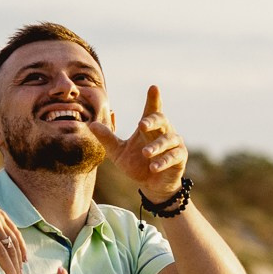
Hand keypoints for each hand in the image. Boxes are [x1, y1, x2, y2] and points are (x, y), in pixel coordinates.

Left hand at [0, 176, 25, 273]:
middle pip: (10, 249)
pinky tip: (23, 255)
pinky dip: (21, 244)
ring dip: (20, 258)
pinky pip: (15, 231)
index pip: (0, 253)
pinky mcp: (3, 214)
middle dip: (16, 267)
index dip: (9, 269)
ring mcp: (1, 218)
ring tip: (21, 272)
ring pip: (15, 241)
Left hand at [94, 85, 187, 204]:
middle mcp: (164, 132)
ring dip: (156, 146)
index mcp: (149, 127)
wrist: (151, 185)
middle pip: (162, 119)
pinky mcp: (180, 158)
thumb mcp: (118, 152)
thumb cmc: (136, 165)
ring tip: (145, 153)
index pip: (151, 110)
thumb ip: (107, 138)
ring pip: (168, 139)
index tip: (153, 88)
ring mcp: (174, 144)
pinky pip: (174, 156)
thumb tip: (92, 124)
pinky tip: (153, 167)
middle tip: (141, 125)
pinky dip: (163, 161)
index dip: (153, 99)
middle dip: (152, 121)